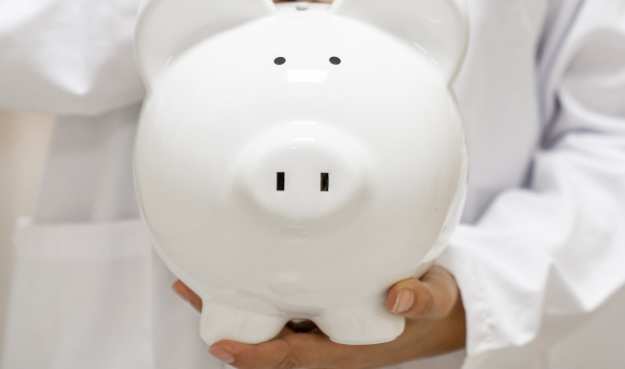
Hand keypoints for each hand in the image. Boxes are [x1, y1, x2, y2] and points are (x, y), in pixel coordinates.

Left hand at [172, 266, 465, 368]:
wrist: (435, 309)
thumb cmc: (430, 306)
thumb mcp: (435, 300)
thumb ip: (422, 299)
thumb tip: (397, 297)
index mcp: (344, 349)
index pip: (292, 357)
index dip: (255, 356)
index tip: (221, 348)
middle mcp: (322, 340)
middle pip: (264, 339)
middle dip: (225, 321)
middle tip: (189, 287)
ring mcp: (316, 324)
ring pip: (264, 321)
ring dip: (230, 303)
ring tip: (195, 276)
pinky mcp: (315, 307)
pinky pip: (274, 305)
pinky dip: (249, 290)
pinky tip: (232, 267)